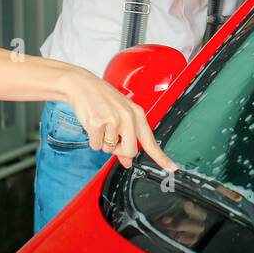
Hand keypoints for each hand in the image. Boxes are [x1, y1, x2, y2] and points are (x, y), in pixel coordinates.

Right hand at [63, 70, 178, 171]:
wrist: (82, 84)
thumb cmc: (101, 98)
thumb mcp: (119, 114)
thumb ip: (126, 138)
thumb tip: (127, 162)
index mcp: (137, 114)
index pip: (150, 141)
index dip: (161, 157)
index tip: (171, 168)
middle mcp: (127, 117)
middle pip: (130, 151)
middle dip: (119, 150)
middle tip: (111, 136)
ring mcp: (113, 120)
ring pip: (109, 150)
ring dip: (103, 142)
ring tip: (100, 123)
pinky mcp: (97, 124)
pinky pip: (96, 146)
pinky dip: (92, 139)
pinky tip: (92, 124)